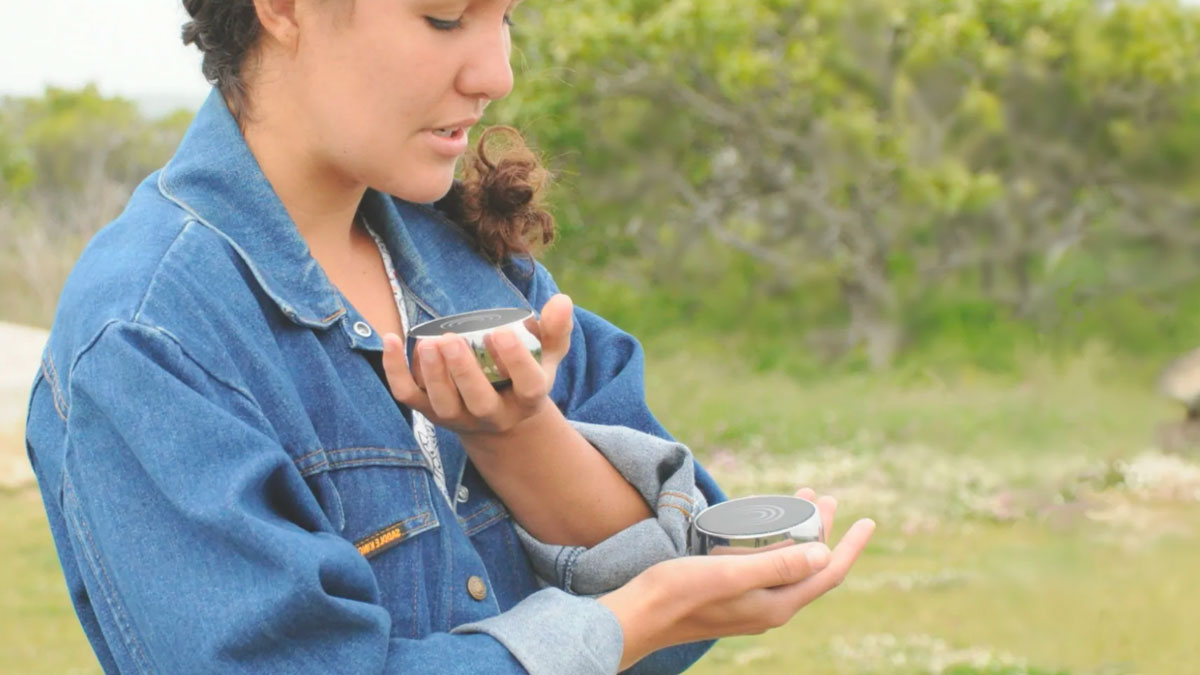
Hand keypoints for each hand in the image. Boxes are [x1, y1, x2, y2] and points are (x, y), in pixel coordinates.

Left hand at [379, 294, 574, 435]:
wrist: (498, 416)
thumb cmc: (523, 375)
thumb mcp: (547, 356)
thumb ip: (556, 329)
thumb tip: (562, 300)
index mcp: (526, 400)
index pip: (528, 387)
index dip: (516, 362)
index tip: (500, 333)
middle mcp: (493, 415)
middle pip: (479, 402)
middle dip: (464, 373)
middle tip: (451, 339)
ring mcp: (459, 417)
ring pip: (443, 405)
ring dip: (433, 375)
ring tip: (428, 342)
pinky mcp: (428, 412)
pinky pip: (408, 396)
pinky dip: (395, 372)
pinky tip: (390, 340)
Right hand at [598, 488, 875, 670]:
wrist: (636, 616)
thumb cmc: (677, 592)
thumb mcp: (728, 573)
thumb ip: (776, 565)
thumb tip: (823, 552)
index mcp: (775, 604)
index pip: (827, 572)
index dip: (850, 546)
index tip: (868, 520)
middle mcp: (769, 608)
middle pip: (809, 566)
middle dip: (822, 529)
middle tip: (825, 496)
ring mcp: (751, 604)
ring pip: (786, 564)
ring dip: (797, 532)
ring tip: (800, 500)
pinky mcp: (733, 596)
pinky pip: (765, 567)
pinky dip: (773, 542)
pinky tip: (763, 527)